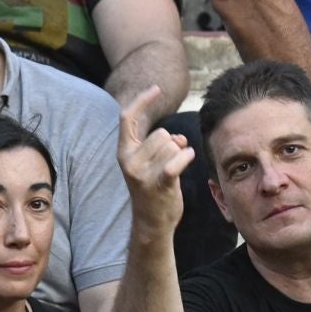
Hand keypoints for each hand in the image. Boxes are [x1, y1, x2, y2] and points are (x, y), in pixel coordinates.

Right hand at [117, 86, 192, 235]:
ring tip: (172, 172)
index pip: (128, 118)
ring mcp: (143, 172)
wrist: (152, 223)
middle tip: (169, 163)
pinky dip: (186, 156)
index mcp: (124, 152)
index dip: (142, 100)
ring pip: (172, 145)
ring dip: (179, 154)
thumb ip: (160, 145)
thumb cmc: (153, 190)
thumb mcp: (149, 163)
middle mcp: (129, 160)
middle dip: (172, 145)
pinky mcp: (159, 182)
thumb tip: (178, 138)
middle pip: (161, 133)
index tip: (157, 88)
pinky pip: (178, 158)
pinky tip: (187, 159)